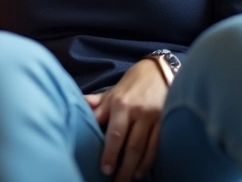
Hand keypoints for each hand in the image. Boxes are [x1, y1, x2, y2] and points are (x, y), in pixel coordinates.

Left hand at [83, 60, 167, 181]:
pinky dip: (150, 161)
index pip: (114, 133)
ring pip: (144, 148)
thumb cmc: (131, 84)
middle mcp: (136, 112)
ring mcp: (153, 118)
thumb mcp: (112, 91)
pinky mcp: (165, 121)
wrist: (159, 70)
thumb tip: (76, 106)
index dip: (109, 153)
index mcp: (119, 104)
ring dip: (135, 168)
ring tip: (127, 181)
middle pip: (130, 145)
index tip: (104, 169)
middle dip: (122, 166)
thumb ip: (96, 104)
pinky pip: (157, 145)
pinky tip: (141, 172)